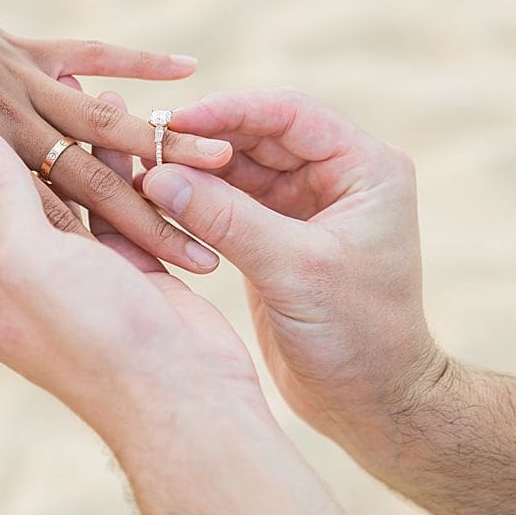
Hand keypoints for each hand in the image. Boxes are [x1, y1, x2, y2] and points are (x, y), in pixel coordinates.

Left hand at [0, 0, 230, 271]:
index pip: (51, 222)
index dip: (105, 252)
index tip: (162, 278)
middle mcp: (10, 124)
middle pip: (92, 180)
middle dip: (155, 214)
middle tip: (211, 242)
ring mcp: (22, 81)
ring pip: (106, 122)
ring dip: (165, 142)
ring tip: (223, 154)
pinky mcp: (27, 48)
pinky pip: (90, 53)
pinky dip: (137, 58)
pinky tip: (188, 65)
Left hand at [0, 99, 347, 514]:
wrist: (180, 394)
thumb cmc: (89, 332)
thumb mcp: (24, 261)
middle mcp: (21, 271)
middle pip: (8, 188)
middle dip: (11, 129)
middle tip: (2, 68)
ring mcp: (76, 267)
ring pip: (68, 184)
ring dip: (74, 136)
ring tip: (75, 78)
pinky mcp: (127, 260)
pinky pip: (116, 197)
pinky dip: (120, 158)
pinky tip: (125, 113)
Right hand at [139, 88, 444, 457]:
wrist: (372, 403)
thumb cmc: (356, 338)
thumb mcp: (292, 271)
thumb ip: (226, 219)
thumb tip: (157, 175)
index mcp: (365, 168)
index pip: (290, 114)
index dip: (230, 111)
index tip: (175, 119)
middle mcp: (339, 175)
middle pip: (260, 135)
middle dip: (205, 140)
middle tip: (147, 143)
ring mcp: (308, 203)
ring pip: (241, 167)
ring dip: (195, 169)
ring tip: (143, 171)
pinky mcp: (279, 232)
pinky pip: (232, 200)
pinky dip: (198, 200)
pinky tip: (159, 201)